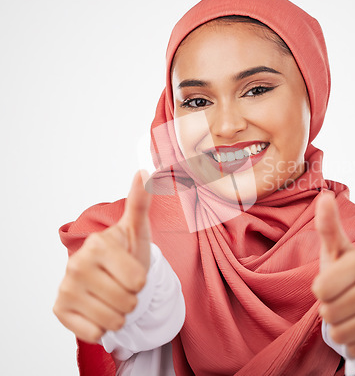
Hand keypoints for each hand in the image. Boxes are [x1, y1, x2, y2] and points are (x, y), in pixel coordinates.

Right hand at [53, 171, 151, 342]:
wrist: (107, 276)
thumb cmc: (127, 252)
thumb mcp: (137, 229)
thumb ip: (141, 203)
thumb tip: (144, 172)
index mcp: (98, 244)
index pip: (138, 280)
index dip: (141, 279)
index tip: (131, 269)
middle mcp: (76, 265)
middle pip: (127, 302)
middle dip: (132, 297)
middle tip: (122, 284)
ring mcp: (65, 288)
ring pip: (114, 321)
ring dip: (120, 313)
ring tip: (113, 295)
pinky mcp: (59, 310)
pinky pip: (96, 333)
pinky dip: (103, 326)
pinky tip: (98, 308)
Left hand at [312, 191, 354, 357]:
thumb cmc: (350, 272)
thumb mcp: (337, 250)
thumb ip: (328, 226)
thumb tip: (324, 196)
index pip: (320, 290)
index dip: (321, 291)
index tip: (334, 285)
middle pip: (329, 313)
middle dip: (329, 311)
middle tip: (342, 302)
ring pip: (341, 334)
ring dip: (339, 330)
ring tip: (351, 316)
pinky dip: (354, 345)